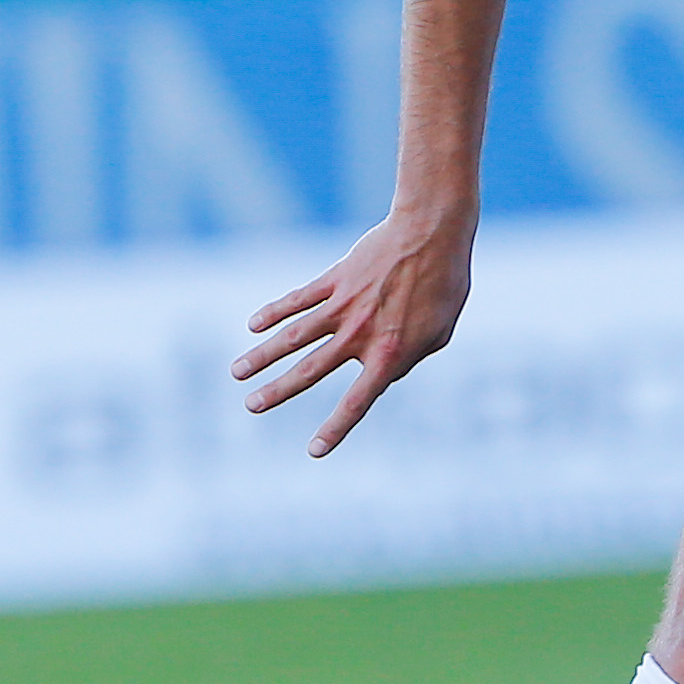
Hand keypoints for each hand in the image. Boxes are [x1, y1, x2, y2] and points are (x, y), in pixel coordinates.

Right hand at [234, 210, 475, 455]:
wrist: (432, 233)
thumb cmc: (445, 284)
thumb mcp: (439, 332)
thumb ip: (410, 360)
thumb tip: (387, 376)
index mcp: (390, 353)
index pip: (358, 402)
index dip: (335, 429)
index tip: (313, 450)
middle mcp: (360, 334)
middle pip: (310, 370)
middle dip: (277, 391)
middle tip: (250, 407)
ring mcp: (344, 306)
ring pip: (293, 336)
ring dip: (262, 355)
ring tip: (237, 372)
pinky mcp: (335, 280)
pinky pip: (298, 299)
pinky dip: (274, 312)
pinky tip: (253, 325)